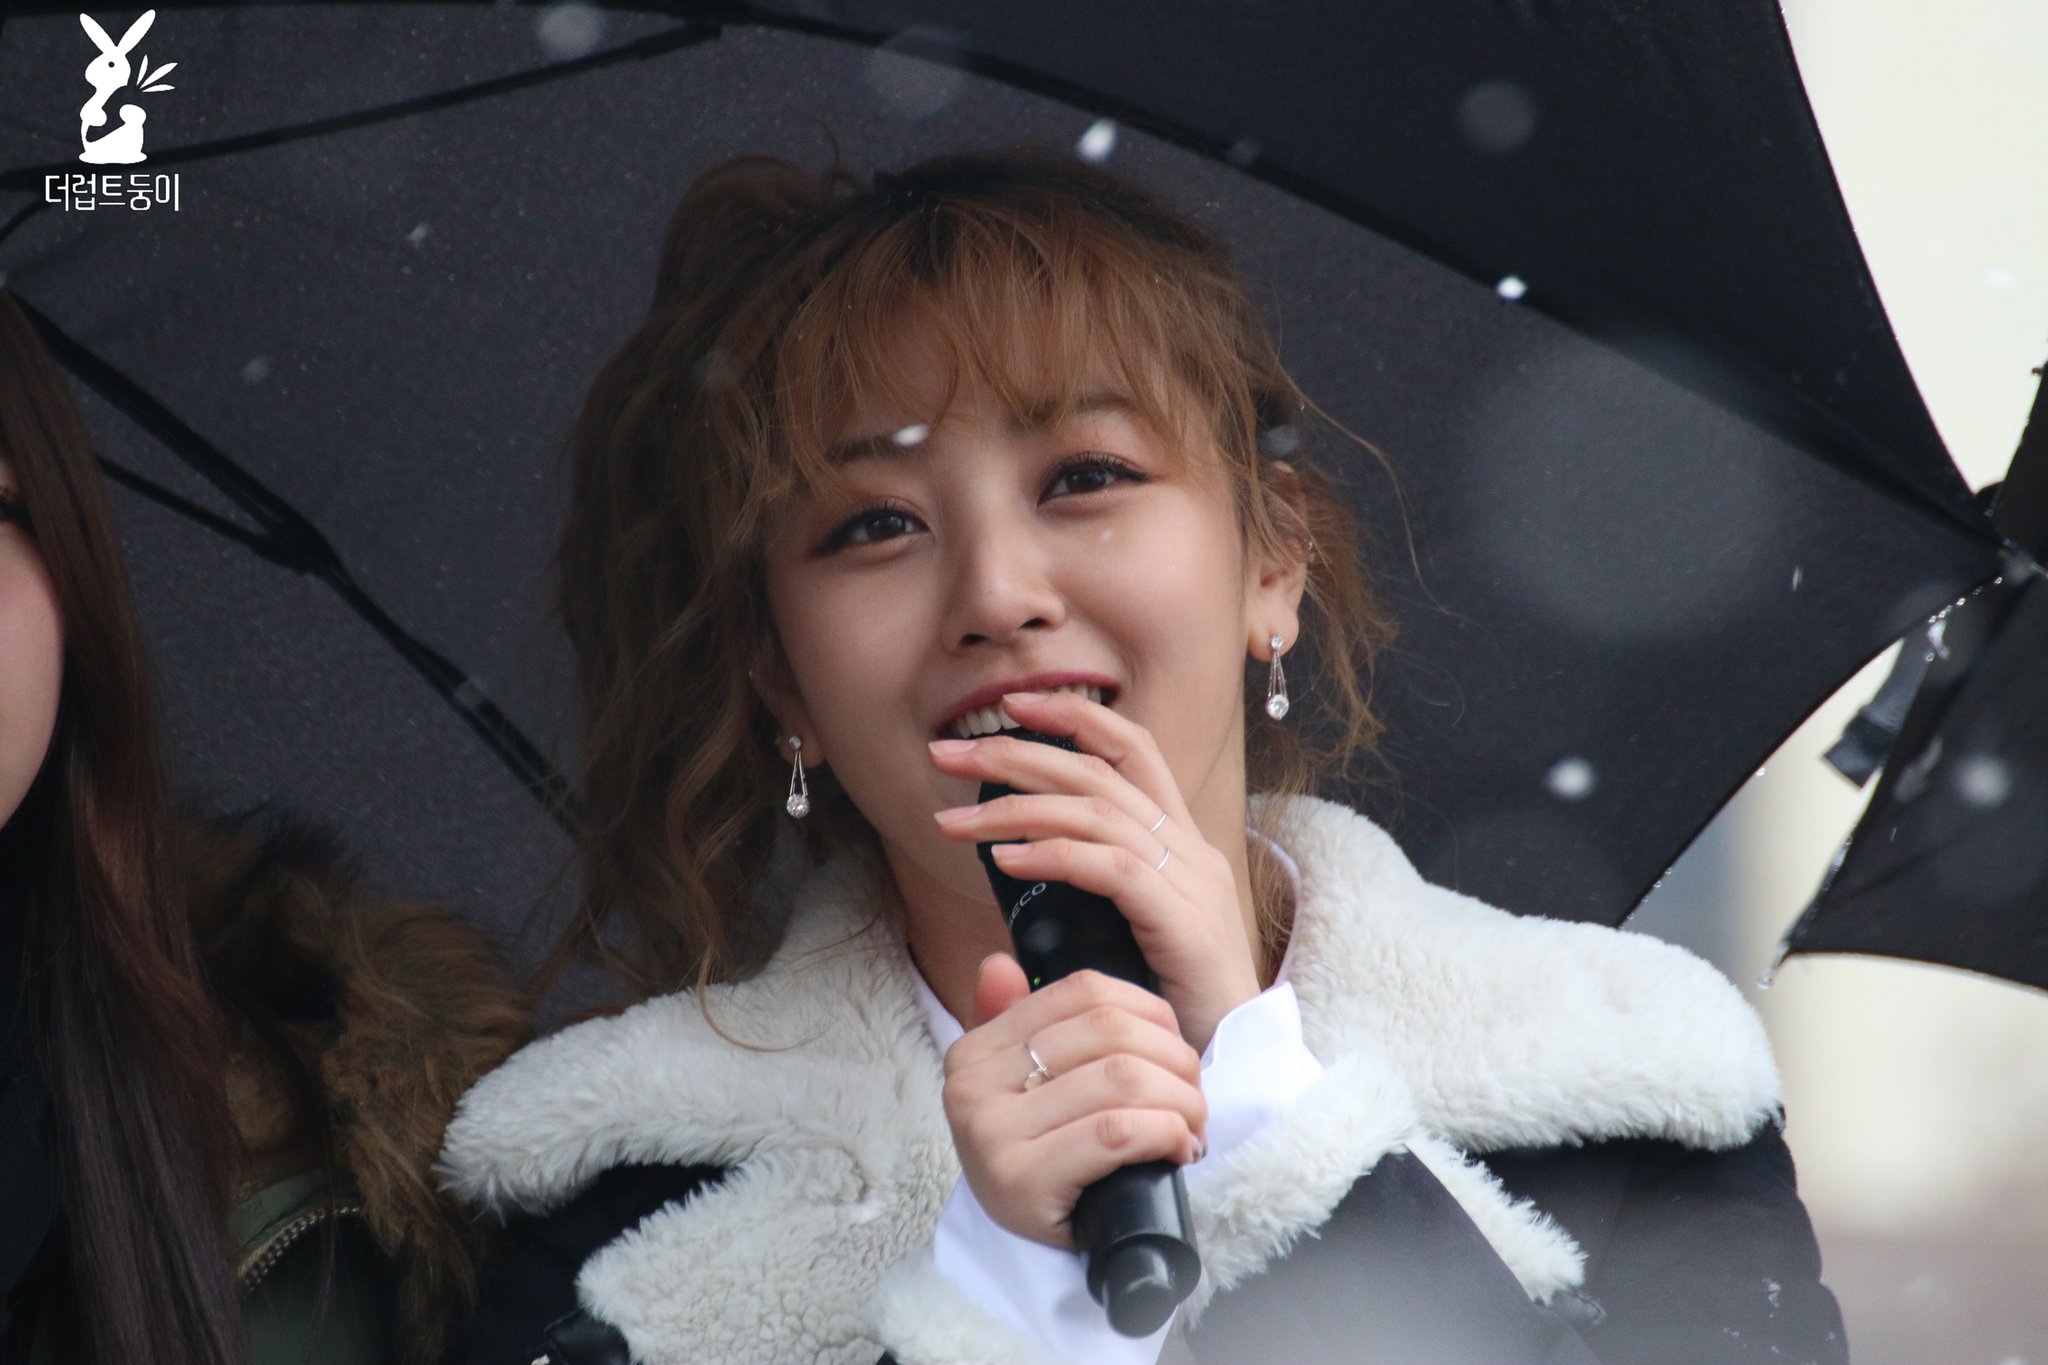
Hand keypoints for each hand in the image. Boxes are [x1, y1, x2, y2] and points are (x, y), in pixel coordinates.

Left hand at [928, 689, 1261, 1053]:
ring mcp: (1190, 881)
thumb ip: (1084, 892)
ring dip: (1013, 808)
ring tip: (950, 822)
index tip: (1011, 704)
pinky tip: (1003, 860)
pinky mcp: (1182, 921)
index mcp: (1179, 843)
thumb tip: (1014, 864)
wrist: (1230, 1066)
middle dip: (1018, 753)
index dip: (1076, 717)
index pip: (1133, 750)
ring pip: (1096, 812)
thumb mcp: (1122, 933)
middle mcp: (1188, 849)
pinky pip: (1109, 868)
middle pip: (1099, 772)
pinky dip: (1052, 856)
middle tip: (945, 754)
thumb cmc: (1168, 1007)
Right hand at [942, 954, 1206, 1248]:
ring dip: (1180, 1100)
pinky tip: (1179, 1147)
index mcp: (974, 1048)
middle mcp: (972, 1085)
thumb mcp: (1020, 1090)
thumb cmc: (1041, 1160)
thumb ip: (1015, 1022)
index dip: (1150, 1012)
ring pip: (1120, 1079)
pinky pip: (1116, 1131)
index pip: (1082, 992)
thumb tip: (1000, 964)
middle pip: (1109, 1032)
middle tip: (1195, 1095)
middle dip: (1174, 1059)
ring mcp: (991, 1133)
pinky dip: (1165, 1133)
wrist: (1022, 1257)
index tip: (1173, 1049)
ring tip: (1192, 1123)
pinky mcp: (1021, 1179)